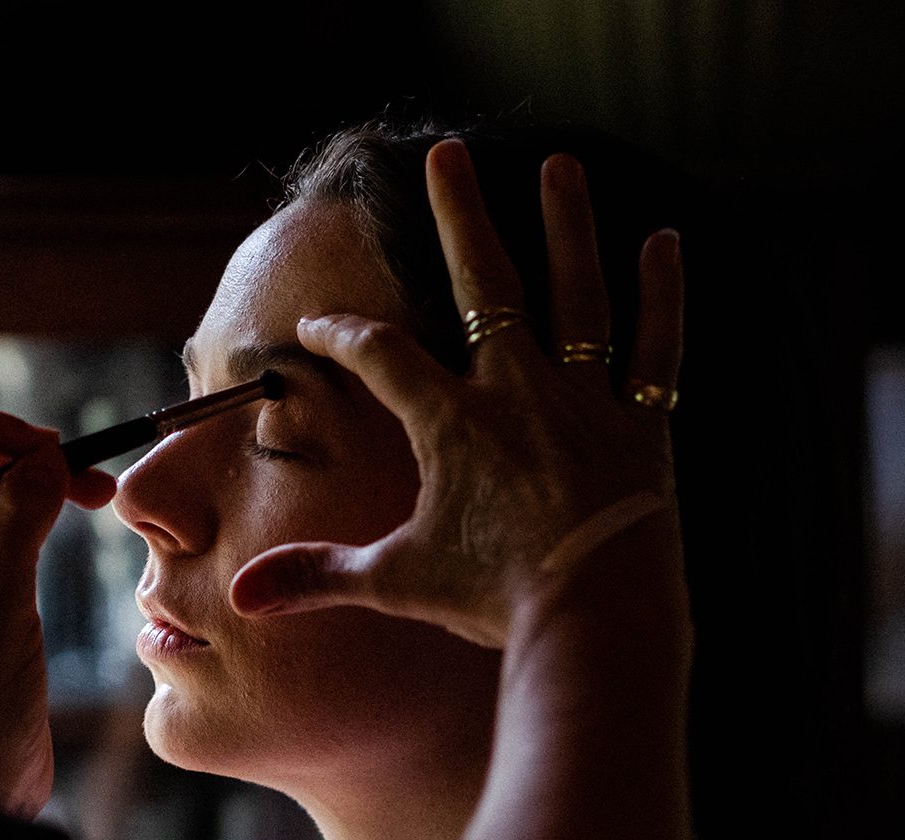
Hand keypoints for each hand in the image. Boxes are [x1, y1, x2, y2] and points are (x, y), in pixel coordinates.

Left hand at [0, 411, 116, 817]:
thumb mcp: (0, 605)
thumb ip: (20, 522)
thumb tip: (44, 456)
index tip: (55, 448)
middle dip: (24, 456)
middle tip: (91, 477)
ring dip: (36, 486)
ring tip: (96, 496)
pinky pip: (0, 537)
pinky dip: (37, 521)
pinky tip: (70, 529)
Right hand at [227, 140, 685, 649]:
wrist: (596, 618)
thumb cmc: (497, 601)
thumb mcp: (399, 583)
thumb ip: (320, 579)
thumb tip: (239, 596)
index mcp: (452, 423)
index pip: (382, 355)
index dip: (342, 335)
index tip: (317, 327)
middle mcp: (517, 393)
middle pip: (484, 282)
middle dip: (458, 215)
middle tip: (446, 155)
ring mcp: (583, 402)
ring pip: (575, 294)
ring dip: (566, 227)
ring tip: (559, 167)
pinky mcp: (642, 426)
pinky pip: (656, 346)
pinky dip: (662, 294)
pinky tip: (665, 243)